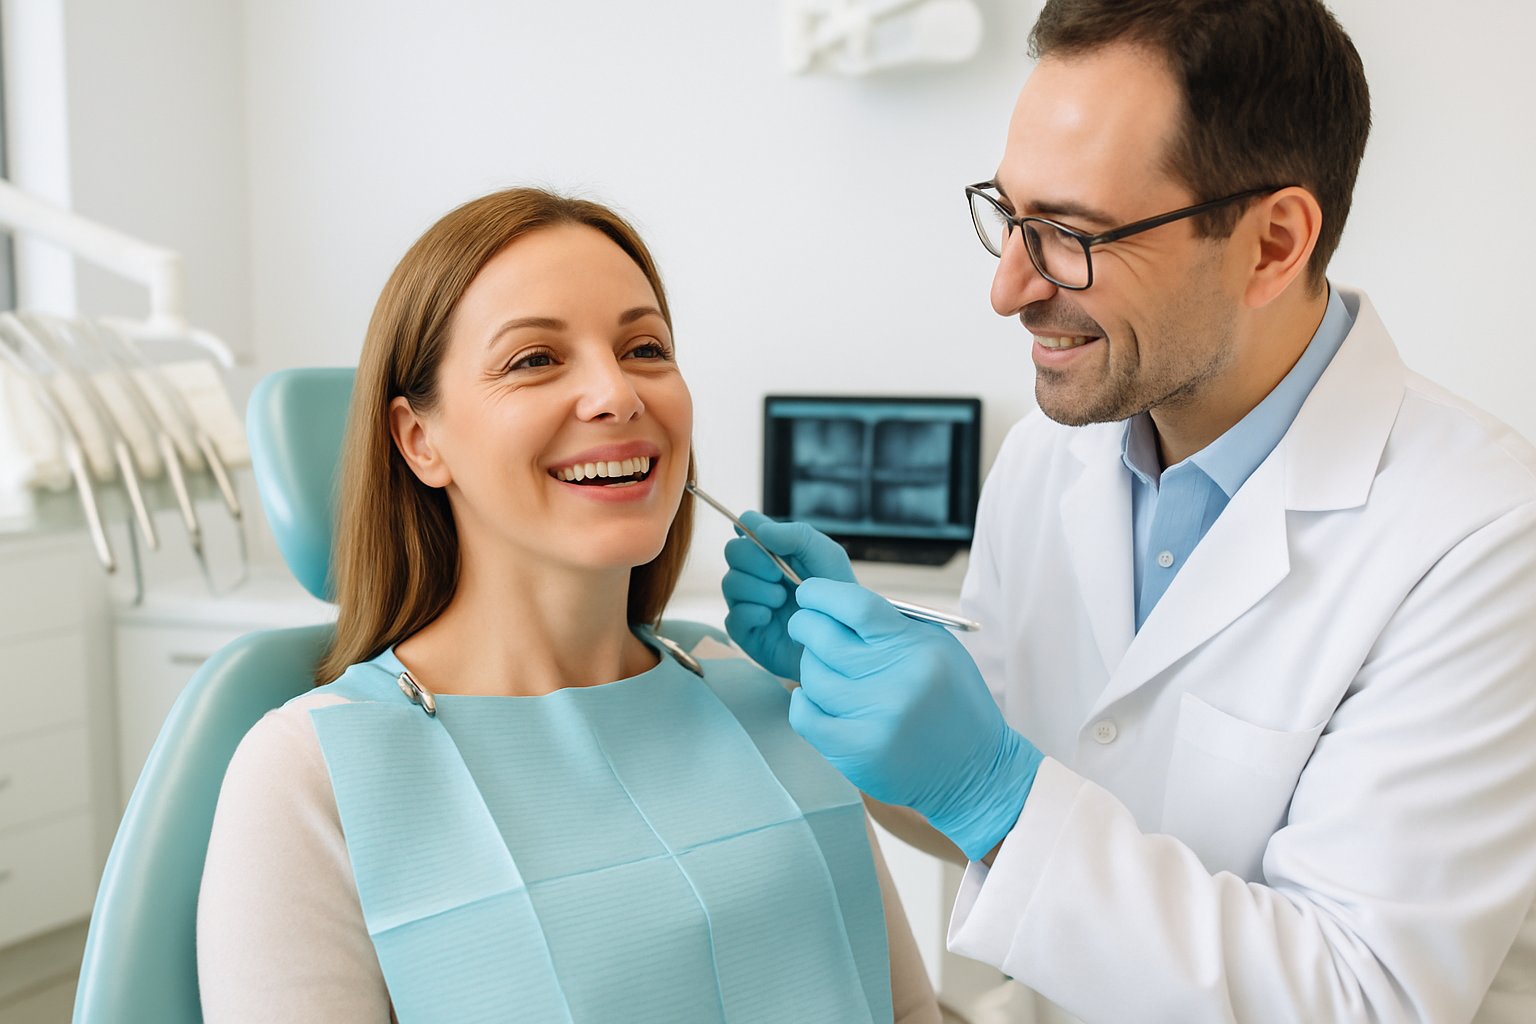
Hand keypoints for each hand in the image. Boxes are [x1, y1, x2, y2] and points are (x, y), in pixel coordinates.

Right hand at [721, 512, 856, 679]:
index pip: (745, 526)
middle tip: (780, 576)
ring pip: (730, 582)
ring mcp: (748, 602)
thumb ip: (797, 536)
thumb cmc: (837, 596)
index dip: (750, 528)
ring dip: (759, 589)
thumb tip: (756, 527)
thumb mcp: (826, 558)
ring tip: (783, 600)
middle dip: (756, 560)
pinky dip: (753, 612)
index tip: (770, 543)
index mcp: (773, 551)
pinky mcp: (745, 631)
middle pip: (732, 551)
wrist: (843, 640)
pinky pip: (733, 615)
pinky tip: (771, 618)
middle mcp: (756, 574)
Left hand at [786, 578, 1042, 860]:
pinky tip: (814, 698)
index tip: (808, 593)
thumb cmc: (950, 701)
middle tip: (803, 626)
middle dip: (805, 626)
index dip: (822, 594)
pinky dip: (802, 702)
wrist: (975, 771)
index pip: (858, 607)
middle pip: (826, 641)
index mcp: (920, 648)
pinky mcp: (860, 752)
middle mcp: (900, 682)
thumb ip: (891, 624)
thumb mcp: (937, 649)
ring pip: (813, 678)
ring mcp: (878, 720)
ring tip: (826, 670)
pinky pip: (805, 717)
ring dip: (810, 668)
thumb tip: (832, 601)